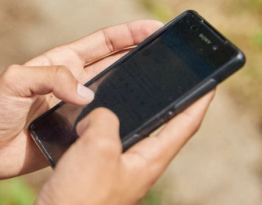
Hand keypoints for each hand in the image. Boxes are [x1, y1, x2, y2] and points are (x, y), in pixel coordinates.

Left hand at [0, 20, 163, 178]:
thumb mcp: (14, 82)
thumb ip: (49, 78)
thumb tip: (86, 93)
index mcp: (60, 63)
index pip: (102, 43)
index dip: (129, 34)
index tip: (155, 29)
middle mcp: (71, 83)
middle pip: (115, 66)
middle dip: (142, 59)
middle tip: (170, 59)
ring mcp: (74, 108)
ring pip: (112, 95)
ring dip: (134, 91)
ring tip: (161, 90)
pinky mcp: (73, 132)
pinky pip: (101, 124)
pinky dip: (117, 122)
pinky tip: (135, 124)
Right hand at [35, 91, 214, 204]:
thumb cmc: (82, 195)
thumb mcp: (99, 148)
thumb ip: (105, 120)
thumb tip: (97, 116)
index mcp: (149, 161)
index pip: (184, 126)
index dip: (197, 103)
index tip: (208, 84)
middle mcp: (136, 165)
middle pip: (157, 128)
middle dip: (161, 104)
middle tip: (162, 81)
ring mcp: (116, 170)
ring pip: (125, 133)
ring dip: (123, 114)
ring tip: (118, 94)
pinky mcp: (95, 172)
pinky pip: (101, 142)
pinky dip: (97, 127)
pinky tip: (83, 122)